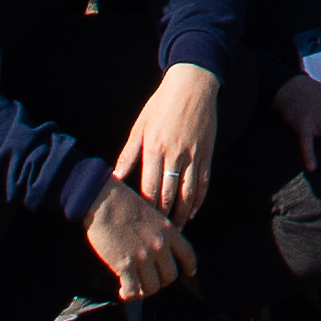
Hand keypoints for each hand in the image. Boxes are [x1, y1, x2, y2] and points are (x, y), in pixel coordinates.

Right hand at [84, 183, 190, 300]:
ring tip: (136, 287)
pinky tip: (124, 292)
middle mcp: (159, 246)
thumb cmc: (121, 202)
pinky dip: (130, 295)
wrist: (103, 200)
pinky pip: (133, 291)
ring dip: (145, 290)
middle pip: (170, 276)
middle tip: (150, 279)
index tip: (189, 272)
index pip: (187, 254)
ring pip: (153, 287)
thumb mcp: (150, 212)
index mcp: (167, 230)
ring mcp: (143, 257)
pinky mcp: (125, 266)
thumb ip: (158, 230)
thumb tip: (160, 245)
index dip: (189, 266)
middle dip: (161, 280)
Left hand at [120, 65, 218, 224]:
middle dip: (163, 217)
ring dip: (182, 214)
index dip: (146, 209)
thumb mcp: (140, 126)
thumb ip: (128, 154)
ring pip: (188, 193)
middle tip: (158, 235)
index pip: (148, 188)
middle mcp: (174, 154)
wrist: (192, 86)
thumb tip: (114, 176)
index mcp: (153, 147)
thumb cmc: (160, 105)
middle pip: (168, 194)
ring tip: (176, 230)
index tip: (141, 223)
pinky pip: (203, 182)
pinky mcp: (207, 153)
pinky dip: (198, 200)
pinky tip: (192, 212)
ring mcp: (193, 154)